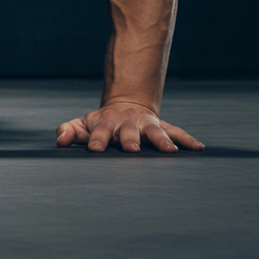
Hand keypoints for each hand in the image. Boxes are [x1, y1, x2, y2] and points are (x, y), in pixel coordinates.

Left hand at [55, 102, 203, 152]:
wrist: (124, 106)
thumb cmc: (100, 123)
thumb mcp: (82, 124)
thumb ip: (68, 132)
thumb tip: (60, 141)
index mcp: (105, 123)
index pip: (99, 132)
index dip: (97, 140)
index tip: (95, 149)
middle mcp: (127, 123)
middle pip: (128, 132)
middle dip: (129, 141)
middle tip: (131, 150)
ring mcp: (145, 124)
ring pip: (155, 131)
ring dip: (161, 141)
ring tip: (170, 151)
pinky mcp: (162, 126)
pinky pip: (176, 132)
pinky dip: (187, 139)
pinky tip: (199, 147)